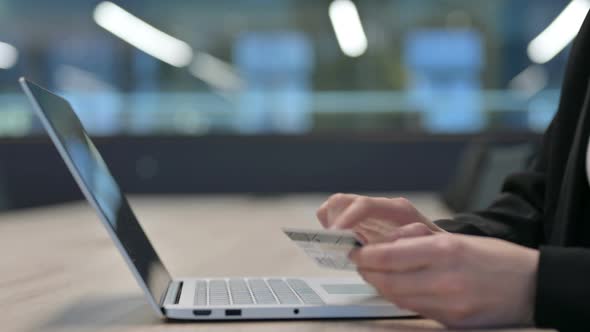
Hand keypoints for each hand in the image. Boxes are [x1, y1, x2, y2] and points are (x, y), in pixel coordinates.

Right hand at [316, 194, 444, 243]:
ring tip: (335, 245)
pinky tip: (341, 245)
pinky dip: (333, 230)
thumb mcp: (423, 250)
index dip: (347, 219)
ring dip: (330, 226)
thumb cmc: (433, 250)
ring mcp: (370, 213)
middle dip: (331, 220)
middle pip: (342, 201)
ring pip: (336, 208)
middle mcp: (381, 207)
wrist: (441, 248)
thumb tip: (374, 254)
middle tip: (331, 242)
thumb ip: (400, 250)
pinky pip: (338, 218)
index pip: (365, 205)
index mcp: (398, 210)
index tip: (336, 234)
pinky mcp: (362, 222)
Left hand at [350, 233, 539, 327]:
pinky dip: (402, 300)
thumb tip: (385, 245)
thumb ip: (419, 242)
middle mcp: (444, 279)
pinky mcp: (452, 322)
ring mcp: (449, 305)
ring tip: (376, 275)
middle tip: (360, 264)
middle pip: (388, 281)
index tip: (357, 252)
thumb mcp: (456, 238)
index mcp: (445, 251)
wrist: (533, 286)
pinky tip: (398, 290)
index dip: (366, 256)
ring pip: (398, 298)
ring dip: (381, 287)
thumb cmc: (496, 257)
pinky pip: (416, 311)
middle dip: (368, 272)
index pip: (389, 256)